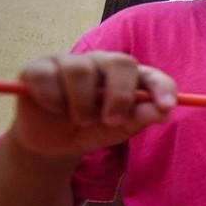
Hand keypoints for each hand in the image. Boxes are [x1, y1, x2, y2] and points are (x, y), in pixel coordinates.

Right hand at [9, 52, 176, 161]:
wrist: (52, 144)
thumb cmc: (91, 130)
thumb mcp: (118, 129)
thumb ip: (140, 118)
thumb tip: (164, 113)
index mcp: (127, 76)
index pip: (151, 75)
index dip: (162, 88)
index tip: (167, 107)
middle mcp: (101, 62)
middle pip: (119, 62)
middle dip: (119, 95)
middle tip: (111, 120)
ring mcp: (69, 62)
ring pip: (80, 69)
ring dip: (81, 103)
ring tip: (79, 119)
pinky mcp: (38, 68)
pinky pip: (45, 75)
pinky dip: (51, 96)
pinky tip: (53, 109)